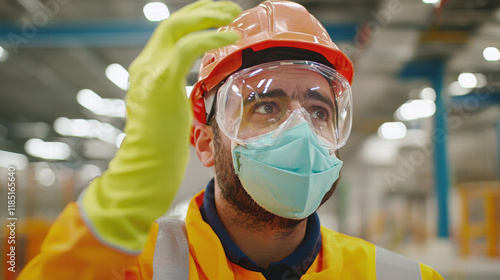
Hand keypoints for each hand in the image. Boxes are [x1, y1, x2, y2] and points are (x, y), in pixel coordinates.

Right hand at [80, 0, 241, 252]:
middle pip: (172, 21)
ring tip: (233, 15)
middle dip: (203, 9)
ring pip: (176, 26)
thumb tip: (202, 81)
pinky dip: (210, 38)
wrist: (148, 163)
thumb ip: (179, 88)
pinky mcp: (161, 81)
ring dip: (208, 16)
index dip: (195, 18)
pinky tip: (230, 38)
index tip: (219, 16)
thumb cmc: (164, 142)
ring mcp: (150, 70)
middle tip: (231, 8)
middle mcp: (145, 64)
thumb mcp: (171, 106)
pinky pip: (186, 47)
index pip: (170, 32)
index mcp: (147, 69)